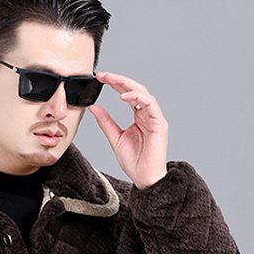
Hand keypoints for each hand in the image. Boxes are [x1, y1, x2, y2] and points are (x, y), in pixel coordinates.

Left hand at [87, 71, 169, 188]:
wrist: (145, 178)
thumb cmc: (135, 162)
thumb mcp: (115, 138)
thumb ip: (106, 122)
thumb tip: (94, 107)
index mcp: (139, 116)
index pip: (127, 94)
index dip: (114, 84)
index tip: (100, 78)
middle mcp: (148, 114)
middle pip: (135, 89)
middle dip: (119, 80)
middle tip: (103, 75)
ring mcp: (155, 118)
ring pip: (143, 93)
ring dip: (127, 85)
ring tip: (112, 81)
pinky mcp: (160, 124)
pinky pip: (150, 104)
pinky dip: (138, 97)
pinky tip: (124, 96)